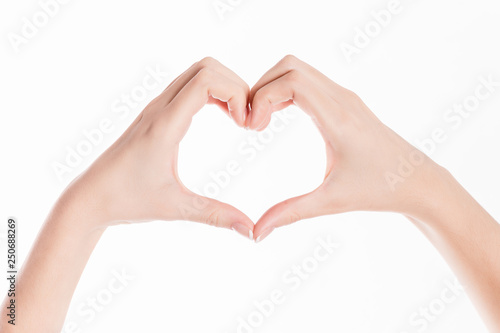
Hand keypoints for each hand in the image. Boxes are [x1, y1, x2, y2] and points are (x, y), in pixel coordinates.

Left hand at [62, 57, 253, 238]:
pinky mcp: (156, 113)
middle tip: (247, 119)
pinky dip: (212, 92)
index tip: (246, 125)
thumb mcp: (175, 208)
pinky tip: (223, 117)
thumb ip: (216, 215)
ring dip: (224, 87)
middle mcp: (160, 108)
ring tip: (238, 118)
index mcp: (165, 125)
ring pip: (197, 72)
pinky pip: (189, 86)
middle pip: (205, 67)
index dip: (236, 94)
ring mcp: (156, 108)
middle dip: (236, 86)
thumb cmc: (127, 201)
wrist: (90, 197)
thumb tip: (252, 230)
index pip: (206, 80)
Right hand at [248, 55, 440, 240]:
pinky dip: (285, 90)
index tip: (253, 128)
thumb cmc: (379, 190)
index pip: (292, 82)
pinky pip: (308, 80)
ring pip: (298, 68)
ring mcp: (344, 96)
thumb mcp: (331, 202)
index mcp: (338, 119)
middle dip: (261, 88)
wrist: (416, 180)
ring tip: (261, 120)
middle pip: (289, 66)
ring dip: (272, 87)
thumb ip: (290, 213)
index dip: (263, 98)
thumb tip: (257, 233)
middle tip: (252, 122)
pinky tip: (278, 117)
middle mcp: (341, 99)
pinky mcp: (345, 101)